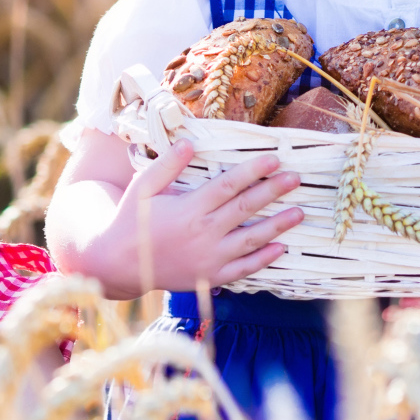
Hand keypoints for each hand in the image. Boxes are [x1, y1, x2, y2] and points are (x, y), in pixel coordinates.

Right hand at [106, 139, 303, 295]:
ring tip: (299, 212)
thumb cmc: (132, 221)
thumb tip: (190, 142)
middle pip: (246, 208)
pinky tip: (282, 248)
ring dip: (278, 225)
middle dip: (273, 192)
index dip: (253, 171)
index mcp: (189, 209)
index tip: (275, 159)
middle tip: (296, 179)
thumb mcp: (143, 187)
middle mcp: (204, 233)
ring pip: (252, 240)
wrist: (120, 264)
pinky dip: (264, 260)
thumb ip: (167, 165)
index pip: (228, 185)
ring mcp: (209, 258)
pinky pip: (244, 269)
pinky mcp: (210, 276)